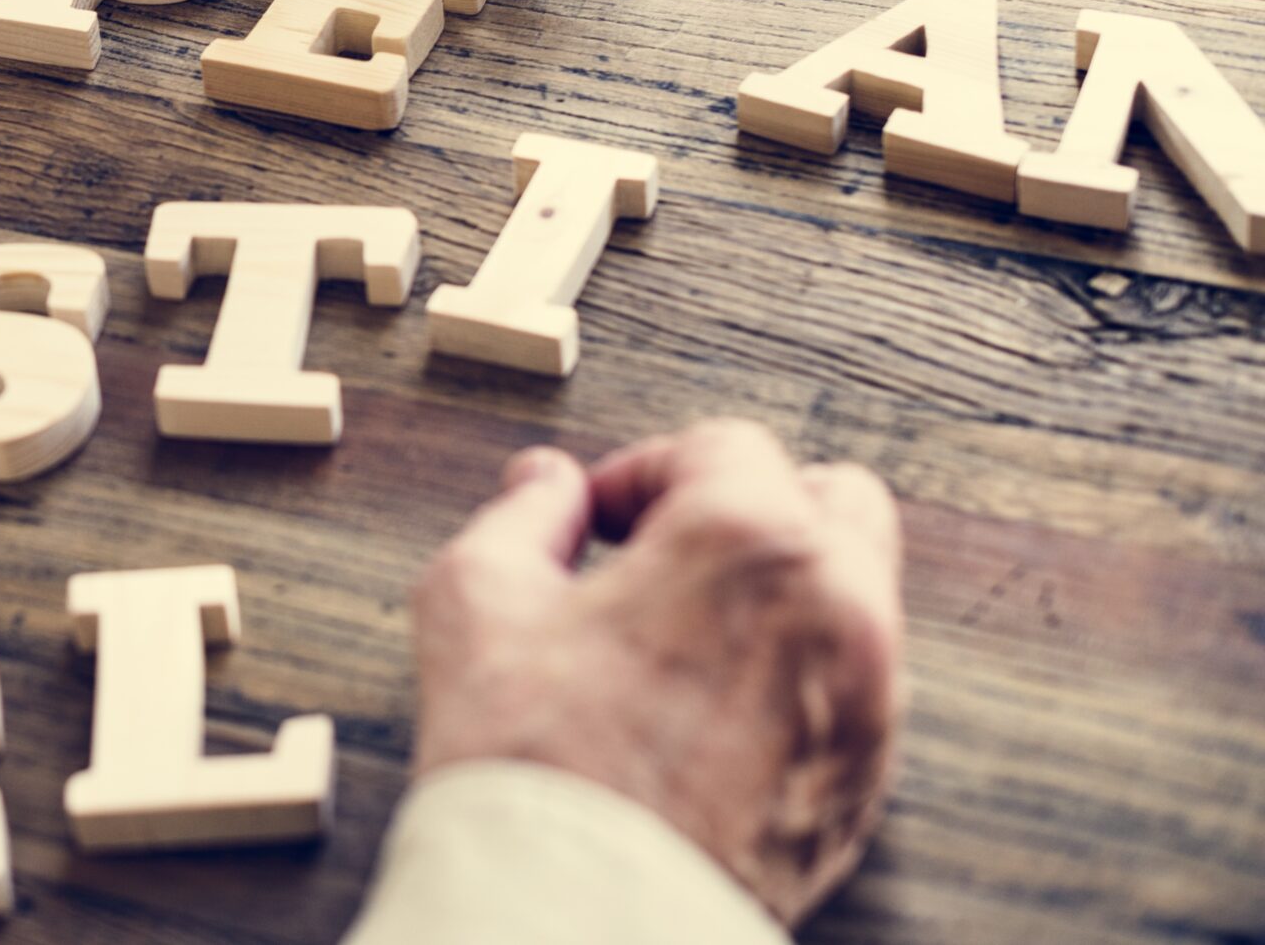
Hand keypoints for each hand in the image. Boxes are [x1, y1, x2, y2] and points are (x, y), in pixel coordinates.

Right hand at [413, 420, 904, 925]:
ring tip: (676, 641)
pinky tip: (703, 713)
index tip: (591, 518)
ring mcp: (867, 703)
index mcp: (753, 543)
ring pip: (852, 596)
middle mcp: (839, 610)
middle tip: (660, 554)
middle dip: (744, 507)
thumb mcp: (475, 598)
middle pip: (829, 498)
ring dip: (775, 592)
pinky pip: (848, 690)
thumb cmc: (528, 762)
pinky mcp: (866, 783)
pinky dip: (793, 675)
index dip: (640, 469)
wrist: (579, 916)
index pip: (722, 444)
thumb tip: (547, 484)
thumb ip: (522, 514)